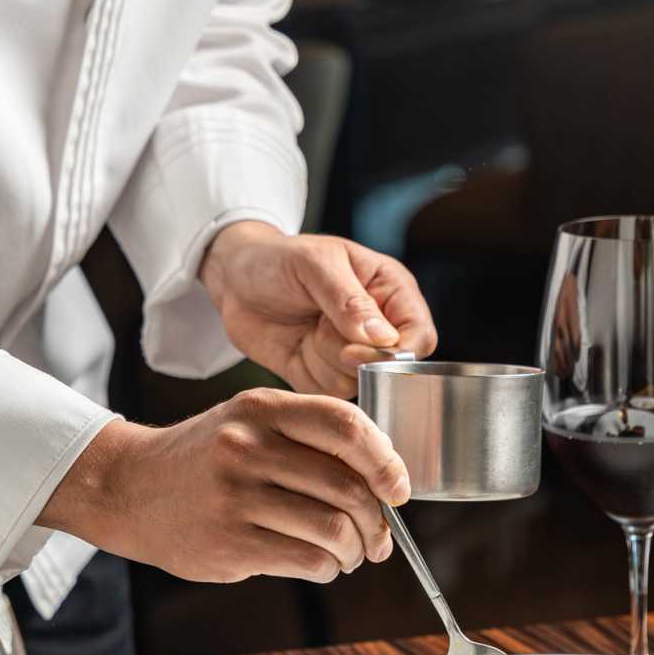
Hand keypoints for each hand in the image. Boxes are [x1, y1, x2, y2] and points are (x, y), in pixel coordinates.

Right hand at [39, 387, 411, 583]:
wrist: (130, 487)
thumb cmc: (207, 457)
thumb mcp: (250, 422)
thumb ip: (309, 438)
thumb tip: (383, 479)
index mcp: (263, 407)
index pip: (345, 424)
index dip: (385, 459)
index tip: (399, 487)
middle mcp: (248, 446)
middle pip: (346, 486)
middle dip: (376, 521)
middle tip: (378, 538)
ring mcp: (235, 495)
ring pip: (331, 529)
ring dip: (354, 550)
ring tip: (349, 554)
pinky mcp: (227, 542)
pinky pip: (306, 560)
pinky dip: (327, 569)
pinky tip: (322, 566)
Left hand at [199, 221, 436, 395]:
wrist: (234, 281)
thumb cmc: (278, 259)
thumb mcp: (314, 264)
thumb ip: (349, 300)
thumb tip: (384, 338)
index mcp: (390, 289)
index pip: (419, 335)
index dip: (395, 351)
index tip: (354, 348)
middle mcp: (379, 326)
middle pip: (389, 368)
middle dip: (349, 355)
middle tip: (317, 327)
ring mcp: (353, 354)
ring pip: (357, 383)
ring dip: (324, 361)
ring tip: (306, 329)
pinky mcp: (325, 376)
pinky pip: (329, 395)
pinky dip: (307, 375)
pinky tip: (296, 348)